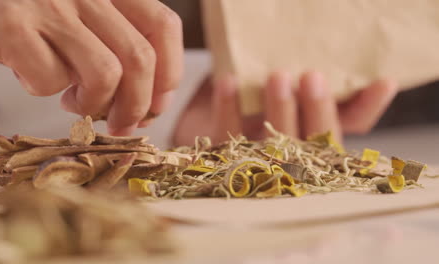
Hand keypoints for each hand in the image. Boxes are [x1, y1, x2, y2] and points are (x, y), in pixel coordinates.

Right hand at [0, 0, 182, 134]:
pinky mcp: (11, 24)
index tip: (156, 105)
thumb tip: (154, 103)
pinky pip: (52, 78)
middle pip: (140, 58)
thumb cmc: (31, 15)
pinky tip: (29, 78)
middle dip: (136, 106)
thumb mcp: (83, 17)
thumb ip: (120, 46)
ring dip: (92, 103)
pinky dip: (44, 90)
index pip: (163, 26)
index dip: (168, 73)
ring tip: (73, 101)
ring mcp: (48, 3)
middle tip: (120, 124)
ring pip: (105, 74)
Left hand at [173, 71, 396, 145]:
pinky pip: (227, 136)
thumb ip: (297, 67)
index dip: (368, 106)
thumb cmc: (247, 86)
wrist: (200, 108)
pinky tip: (228, 81)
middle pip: (316, 142)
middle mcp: (291, 151)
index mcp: (311, 130)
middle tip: (312, 76)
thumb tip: (314, 35)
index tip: (383, 80)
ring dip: (280, 111)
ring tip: (277, 75)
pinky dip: (228, 108)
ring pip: (277, 146)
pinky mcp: (220, 157)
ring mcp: (257, 158)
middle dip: (318, 109)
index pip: (351, 125)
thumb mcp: (275, 73)